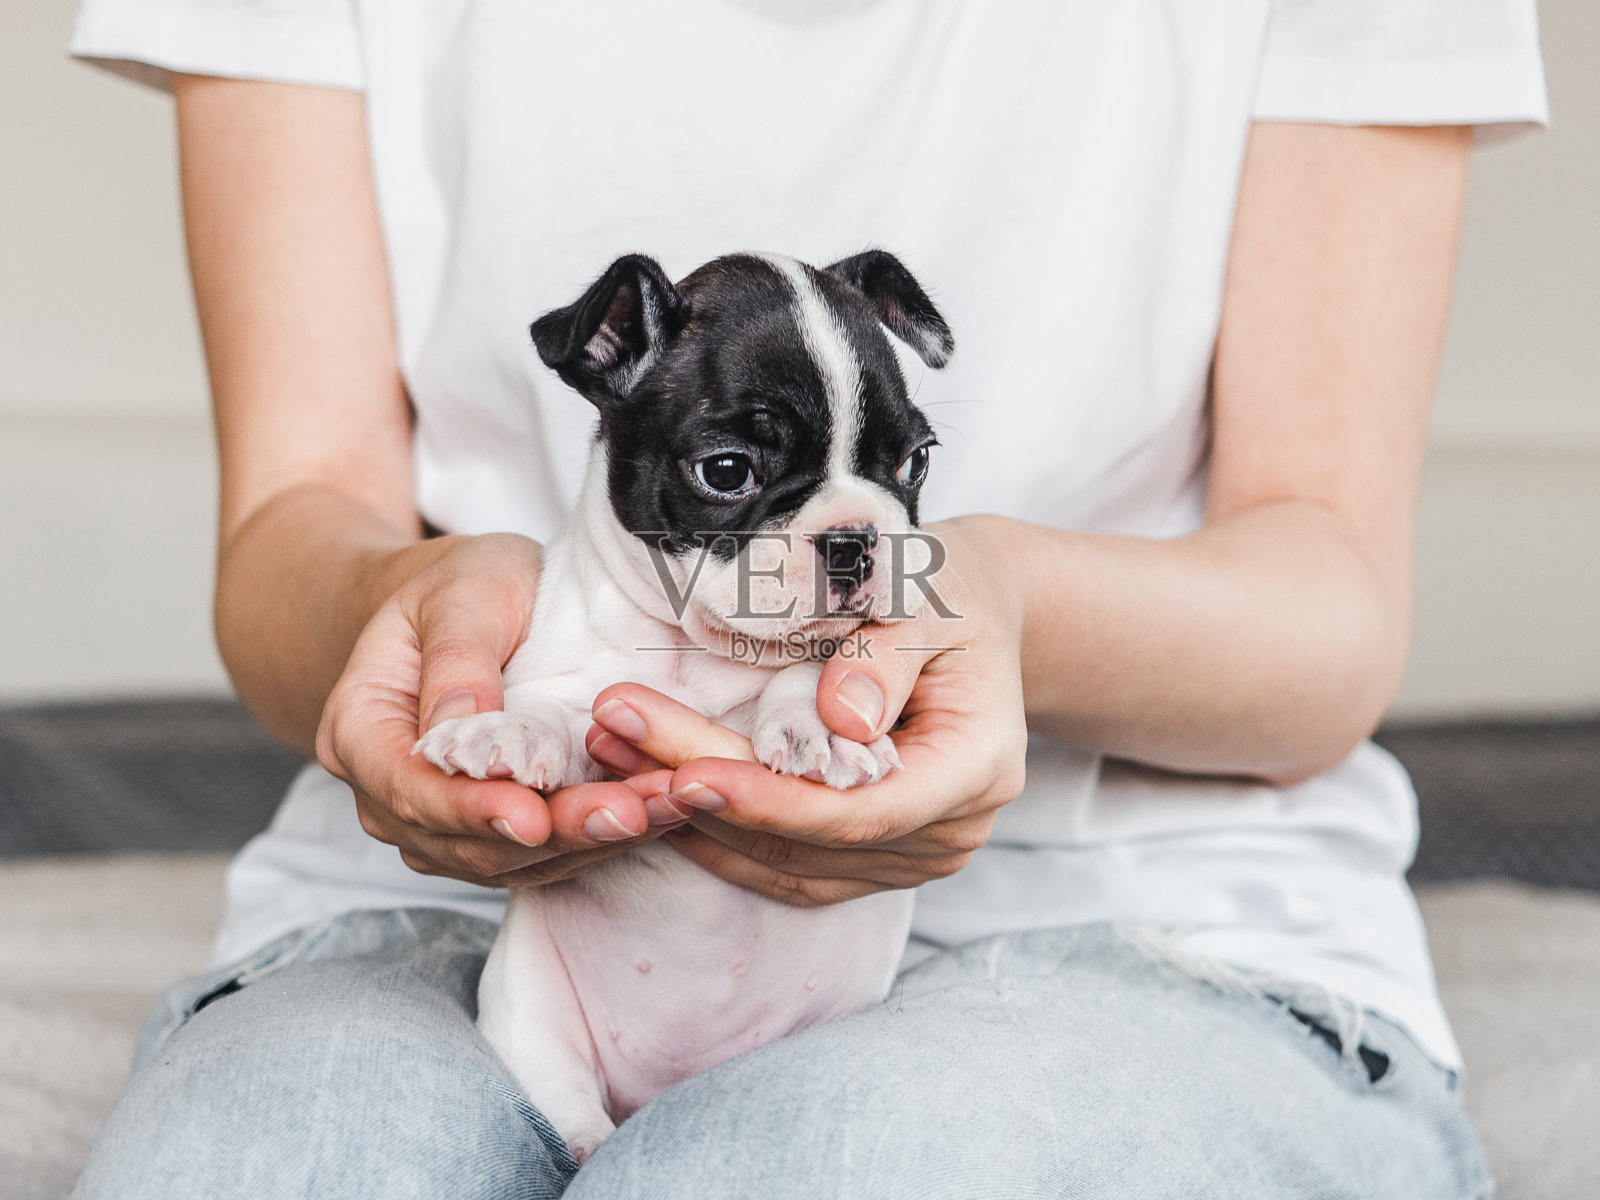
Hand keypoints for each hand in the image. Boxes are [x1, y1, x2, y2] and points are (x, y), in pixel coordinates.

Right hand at [316, 533, 683, 887]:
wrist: (477, 599)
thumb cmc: (461, 584)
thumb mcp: (459, 594)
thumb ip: (456, 661)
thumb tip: (458, 735)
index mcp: (358, 732)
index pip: (407, 790)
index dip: (471, 811)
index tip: (532, 817)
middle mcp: (390, 795)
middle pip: (464, 839)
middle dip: (552, 834)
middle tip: (625, 816)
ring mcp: (440, 823)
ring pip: (510, 860)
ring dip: (588, 843)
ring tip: (658, 812)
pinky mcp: (496, 830)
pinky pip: (544, 853)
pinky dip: (600, 840)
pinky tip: (656, 814)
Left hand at [584, 515, 1030, 904]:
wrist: (982, 618)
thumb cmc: (953, 593)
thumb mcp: (927, 597)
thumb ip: (886, 657)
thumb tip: (841, 717)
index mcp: (975, 770)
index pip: (859, 813)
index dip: (769, 802)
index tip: (684, 774)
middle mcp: (949, 833)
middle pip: (810, 839)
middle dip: (705, 794)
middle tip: (614, 734)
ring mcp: (914, 855)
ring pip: (789, 865)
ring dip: (696, 820)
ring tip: (612, 756)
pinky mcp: (876, 858)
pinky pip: (790, 868)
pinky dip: (722, 837)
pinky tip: (654, 794)